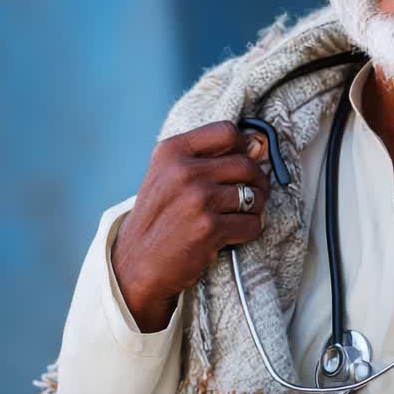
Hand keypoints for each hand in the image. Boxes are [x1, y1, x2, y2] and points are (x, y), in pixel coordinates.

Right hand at [111, 121, 270, 331]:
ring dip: (256, 207)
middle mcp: (183, 171)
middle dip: (257, 180)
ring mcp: (197, 199)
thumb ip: (203, 158)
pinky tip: (233, 234)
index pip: (227, 131)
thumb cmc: (158, 217)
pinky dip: (249, 230)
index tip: (245, 158)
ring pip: (253, 194)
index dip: (244, 145)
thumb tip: (256, 147)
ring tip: (240, 214)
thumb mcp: (167, 175)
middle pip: (246, 163)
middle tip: (254, 192)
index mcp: (171, 151)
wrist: (136, 262)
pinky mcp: (209, 228)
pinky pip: (252, 223)